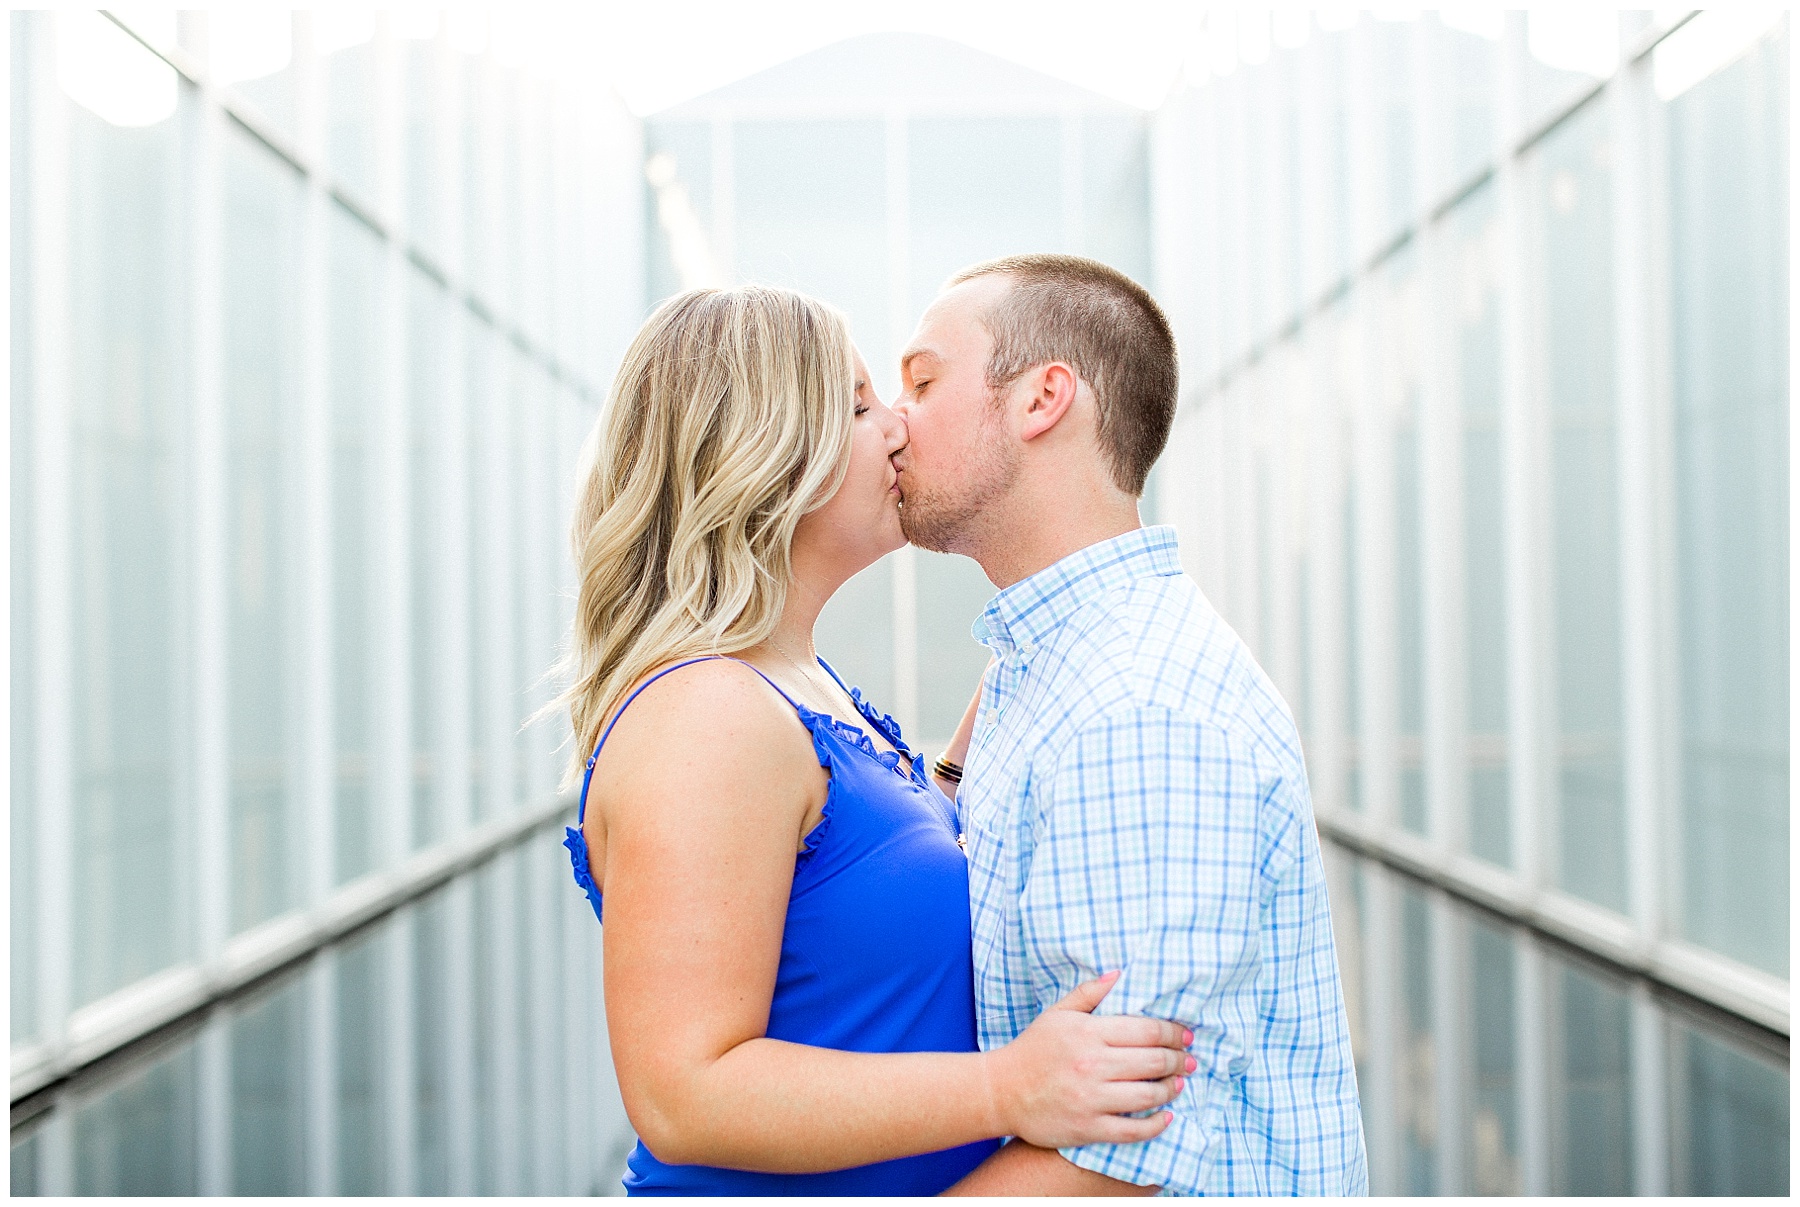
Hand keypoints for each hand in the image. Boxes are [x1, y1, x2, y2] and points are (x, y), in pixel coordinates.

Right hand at [983, 971, 1193, 1148]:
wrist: (1001, 1091)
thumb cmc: (1032, 1049)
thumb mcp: (1057, 1013)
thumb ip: (1090, 993)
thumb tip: (1120, 974)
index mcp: (1088, 1032)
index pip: (1147, 1030)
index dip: (1173, 1032)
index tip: (1185, 1036)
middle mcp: (1092, 1064)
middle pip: (1154, 1061)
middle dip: (1179, 1060)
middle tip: (1189, 1061)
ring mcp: (1091, 1098)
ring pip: (1148, 1094)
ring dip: (1171, 1089)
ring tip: (1179, 1084)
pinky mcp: (1088, 1128)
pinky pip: (1133, 1130)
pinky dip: (1157, 1123)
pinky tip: (1167, 1116)